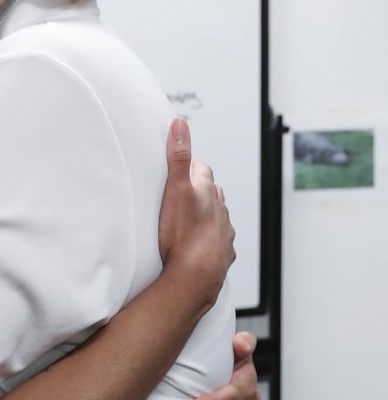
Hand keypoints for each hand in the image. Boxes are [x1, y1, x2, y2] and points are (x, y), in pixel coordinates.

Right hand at [158, 118, 234, 310]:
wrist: (195, 275)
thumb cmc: (182, 234)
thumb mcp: (175, 189)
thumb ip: (177, 156)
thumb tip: (180, 124)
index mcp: (208, 192)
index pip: (201, 169)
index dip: (190, 166)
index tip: (181, 166)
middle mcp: (220, 210)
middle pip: (211, 193)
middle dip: (199, 190)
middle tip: (181, 191)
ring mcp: (223, 232)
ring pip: (216, 217)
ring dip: (205, 215)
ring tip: (187, 220)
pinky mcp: (222, 253)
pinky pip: (217, 242)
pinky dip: (209, 240)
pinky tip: (197, 245)